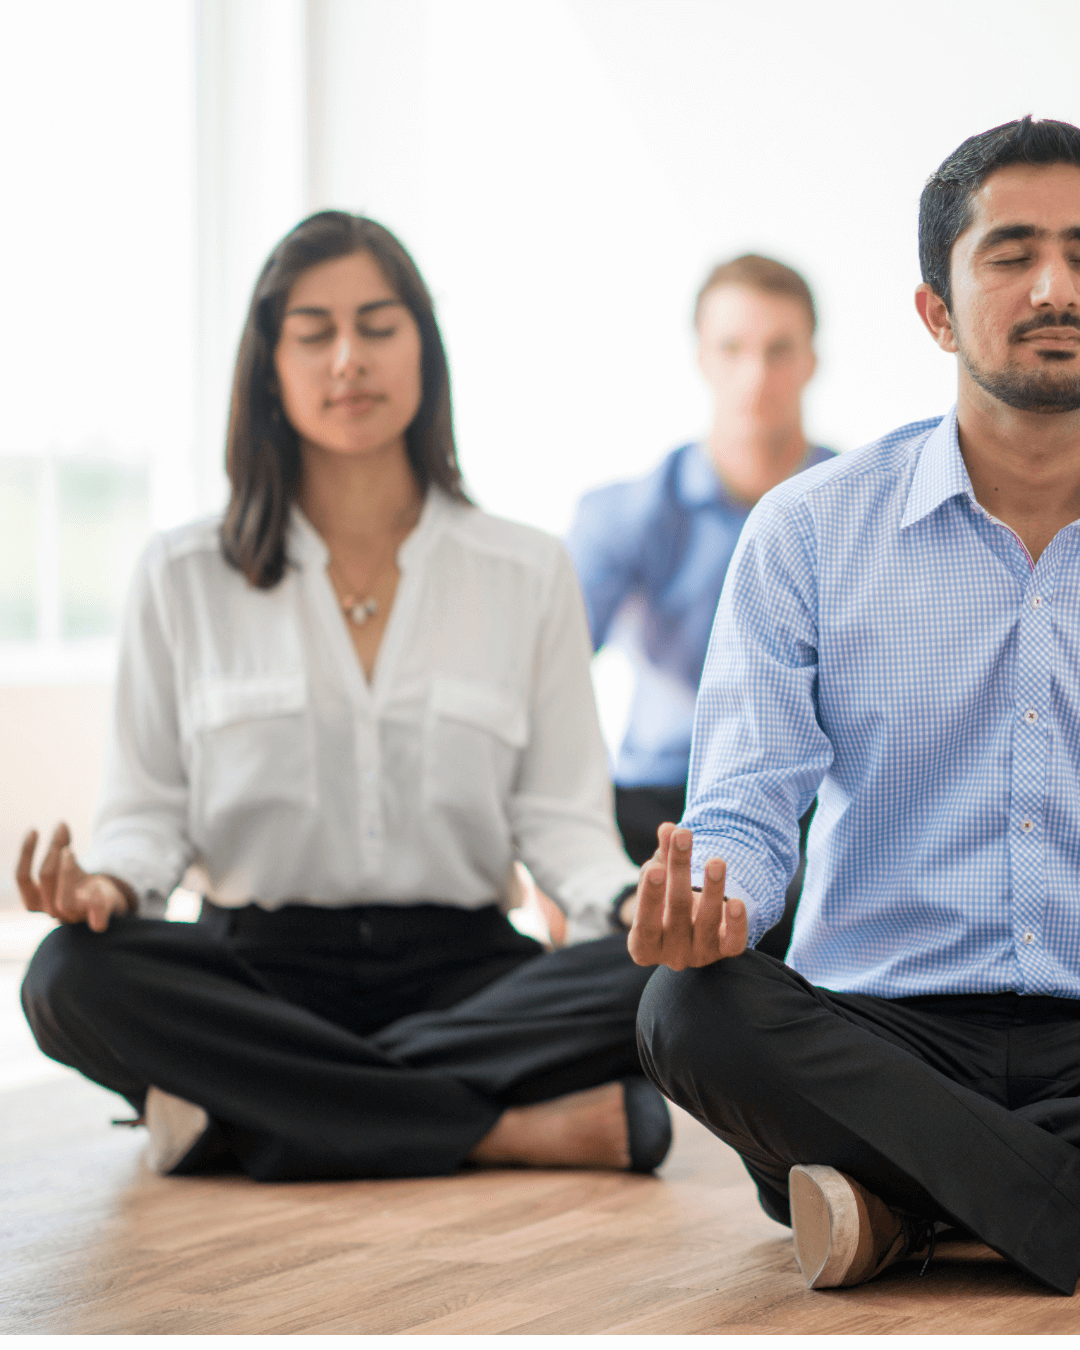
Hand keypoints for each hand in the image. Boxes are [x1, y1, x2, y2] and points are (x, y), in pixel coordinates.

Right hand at [16, 823, 134, 932]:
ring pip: (64, 902)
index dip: (26, 854)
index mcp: (39, 900)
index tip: (34, 830)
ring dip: (67, 872)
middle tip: (61, 832)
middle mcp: (53, 911)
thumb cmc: (81, 883)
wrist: (107, 902)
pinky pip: (96, 922)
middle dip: (52, 852)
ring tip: (71, 851)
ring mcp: (76, 917)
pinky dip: (95, 905)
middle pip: (46, 882)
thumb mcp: (70, 864)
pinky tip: (95, 886)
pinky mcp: (98, 920)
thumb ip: (62, 847)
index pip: (23, 880)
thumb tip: (61, 824)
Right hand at [627, 821, 746, 968]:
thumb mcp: (660, 881)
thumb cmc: (665, 901)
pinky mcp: (724, 952)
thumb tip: (668, 828)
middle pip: (677, 910)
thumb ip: (663, 856)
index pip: (645, 922)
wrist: (690, 929)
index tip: (656, 866)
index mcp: (643, 945)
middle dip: (680, 870)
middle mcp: (671, 955)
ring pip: (707, 922)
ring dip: (713, 889)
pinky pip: (733, 943)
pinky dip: (736, 924)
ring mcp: (699, 955)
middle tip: (683, 837)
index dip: (650, 895)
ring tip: (716, 861)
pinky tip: (738, 903)